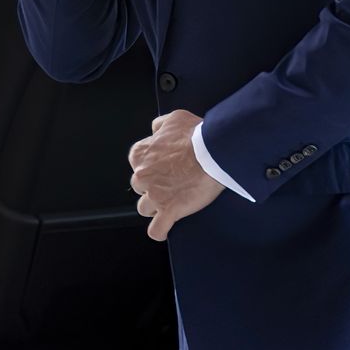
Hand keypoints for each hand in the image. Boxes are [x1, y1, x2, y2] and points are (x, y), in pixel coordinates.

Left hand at [128, 110, 223, 241]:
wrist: (213, 152)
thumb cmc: (196, 135)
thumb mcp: (174, 118)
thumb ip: (159, 125)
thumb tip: (155, 130)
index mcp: (141, 154)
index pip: (136, 163)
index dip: (150, 165)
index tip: (162, 166)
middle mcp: (143, 175)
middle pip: (139, 186)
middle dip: (152, 186)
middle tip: (170, 182)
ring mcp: (155, 195)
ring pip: (144, 208)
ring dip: (155, 206)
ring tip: (170, 203)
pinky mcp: (169, 211)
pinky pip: (156, 229)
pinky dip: (160, 231)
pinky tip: (165, 228)